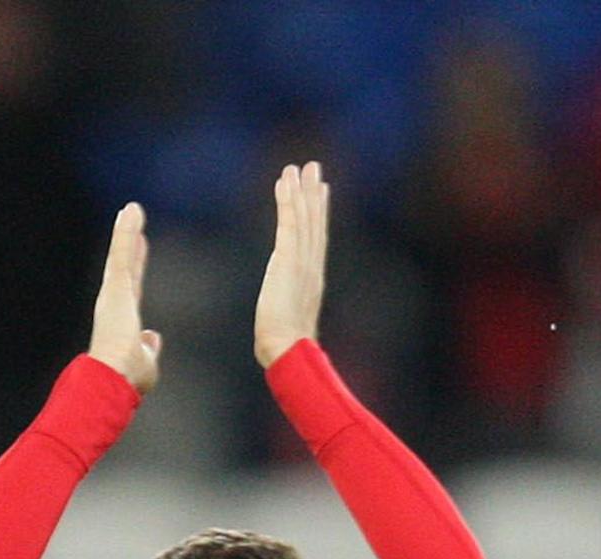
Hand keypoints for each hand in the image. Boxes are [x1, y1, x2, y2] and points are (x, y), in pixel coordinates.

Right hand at [89, 202, 161, 392]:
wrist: (110, 378)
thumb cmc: (126, 379)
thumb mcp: (146, 364)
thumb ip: (149, 350)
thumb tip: (153, 337)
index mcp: (123, 323)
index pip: (133, 289)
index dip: (136, 270)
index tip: (139, 252)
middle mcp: (116, 305)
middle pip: (126, 268)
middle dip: (130, 246)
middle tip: (132, 222)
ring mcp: (114, 294)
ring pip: (121, 256)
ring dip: (126, 232)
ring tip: (131, 210)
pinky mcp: (115, 286)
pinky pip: (122, 252)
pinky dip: (127, 231)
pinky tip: (132, 210)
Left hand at [254, 160, 327, 368]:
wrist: (288, 351)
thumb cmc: (285, 350)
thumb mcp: (287, 330)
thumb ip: (287, 321)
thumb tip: (279, 333)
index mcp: (312, 281)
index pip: (315, 240)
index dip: (319, 215)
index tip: (321, 193)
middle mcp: (310, 266)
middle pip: (314, 223)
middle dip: (314, 195)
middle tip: (314, 168)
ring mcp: (301, 261)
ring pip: (303, 218)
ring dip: (301, 190)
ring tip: (299, 166)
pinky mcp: (287, 259)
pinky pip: (289, 221)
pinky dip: (287, 199)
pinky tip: (285, 180)